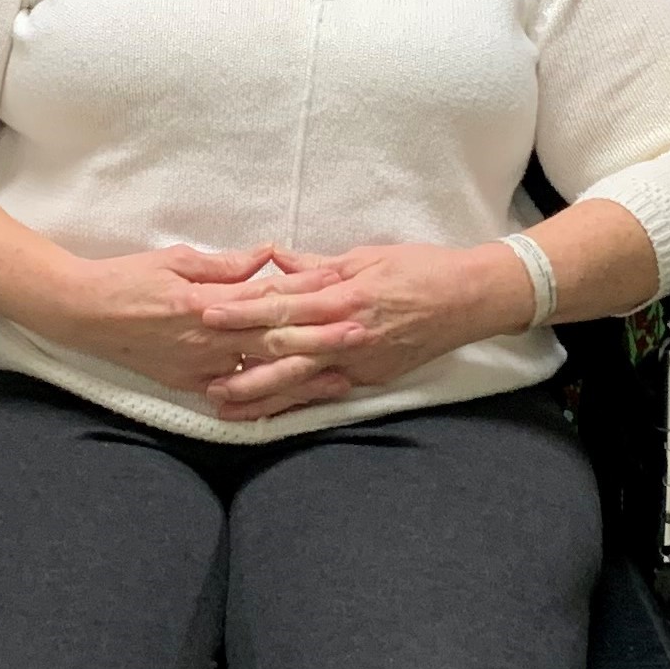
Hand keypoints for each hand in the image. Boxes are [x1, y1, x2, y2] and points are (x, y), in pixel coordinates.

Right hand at [49, 243, 323, 401]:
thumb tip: (269, 256)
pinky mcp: (187, 384)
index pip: (269, 303)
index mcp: (207, 304)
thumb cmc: (128, 278)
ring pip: (260, 376)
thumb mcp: (178, 259)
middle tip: (361, 337)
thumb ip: (226, 264)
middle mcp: (207, 341)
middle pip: (274, 344)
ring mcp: (198, 368)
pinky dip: (266, 396)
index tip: (346, 297)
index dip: (310, 301)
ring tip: (341, 379)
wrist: (83, 313)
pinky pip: (234, 394)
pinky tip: (292, 399)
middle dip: (321, 343)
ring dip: (303, 377)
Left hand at [194, 242, 532, 421]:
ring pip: (299, 381)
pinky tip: (269, 412)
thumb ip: (317, 264)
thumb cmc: (421, 269)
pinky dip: (294, 403)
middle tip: (199, 368)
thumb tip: (275, 260)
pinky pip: (325, 393)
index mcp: (343, 296)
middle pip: (283, 348)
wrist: (471, 299)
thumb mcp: (366, 256)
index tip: (208, 313)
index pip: (282, 304)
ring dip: (259, 393)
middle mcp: (347, 334)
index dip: (243, 311)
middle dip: (239, 359)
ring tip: (223, 402)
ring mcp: (359, 361)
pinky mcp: (370, 378)